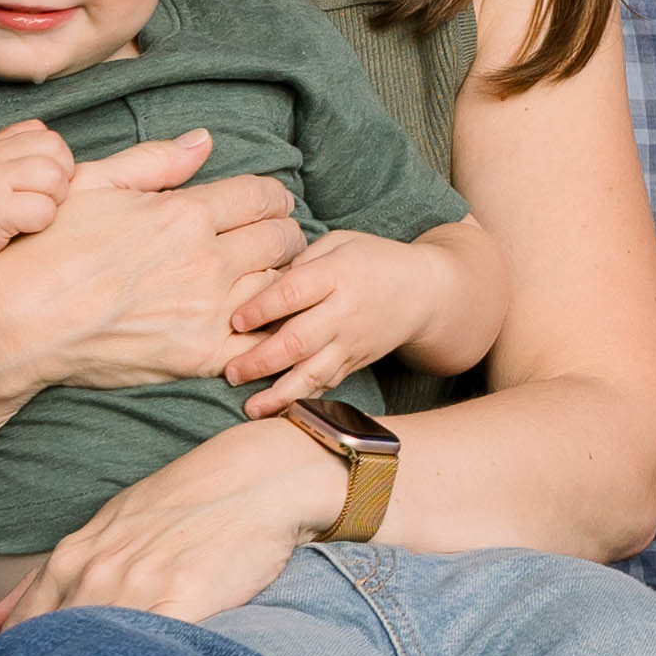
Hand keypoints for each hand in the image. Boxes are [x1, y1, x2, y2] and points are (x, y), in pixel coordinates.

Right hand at [0, 118, 70, 278]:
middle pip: (56, 150)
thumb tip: (62, 163)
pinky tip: (20, 229)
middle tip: (41, 201)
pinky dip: (41, 224)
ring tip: (30, 214)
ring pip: (54, 178)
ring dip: (53, 202)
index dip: (55, 160)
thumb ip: (14, 158)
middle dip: (61, 179)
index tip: (40, 185)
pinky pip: (44, 210)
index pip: (46, 134)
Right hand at [0, 133, 303, 401]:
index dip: (273, 199)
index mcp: (185, 213)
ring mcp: (206, 311)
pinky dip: (269, 329)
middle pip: (281, 239)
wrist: (19, 320)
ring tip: (270, 279)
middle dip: (285, 235)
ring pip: (280, 287)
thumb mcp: (93, 184)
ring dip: (281, 280)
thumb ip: (156, 161)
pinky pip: (262, 341)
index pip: (263, 197)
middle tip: (278, 240)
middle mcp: (205, 260)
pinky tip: (259, 323)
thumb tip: (205, 140)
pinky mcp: (200, 355)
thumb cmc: (48, 247)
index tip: (272, 206)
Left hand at [0, 416, 338, 633]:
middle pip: (52, 652)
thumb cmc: (183, 503)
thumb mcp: (105, 528)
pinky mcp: (185, 599)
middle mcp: (97, 573)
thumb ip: (44, 578)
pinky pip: (149, 653)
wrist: (257, 478)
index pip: (23, 633)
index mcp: (72, 558)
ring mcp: (139, 586)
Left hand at [229, 229, 441, 412]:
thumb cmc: (372, 261)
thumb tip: (258, 285)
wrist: (424, 292)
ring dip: (280, 394)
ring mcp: (351, 343)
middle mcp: (344, 312)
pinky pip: (326, 385)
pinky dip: (303, 401)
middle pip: (299, 340)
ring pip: (313, 373)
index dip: (262, 308)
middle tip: (231, 372)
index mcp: (337, 274)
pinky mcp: (354, 363)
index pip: (294, 292)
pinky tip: (279, 412)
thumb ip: (300, 262)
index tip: (235, 320)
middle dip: (261, 360)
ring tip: (252, 408)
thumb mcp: (339, 243)